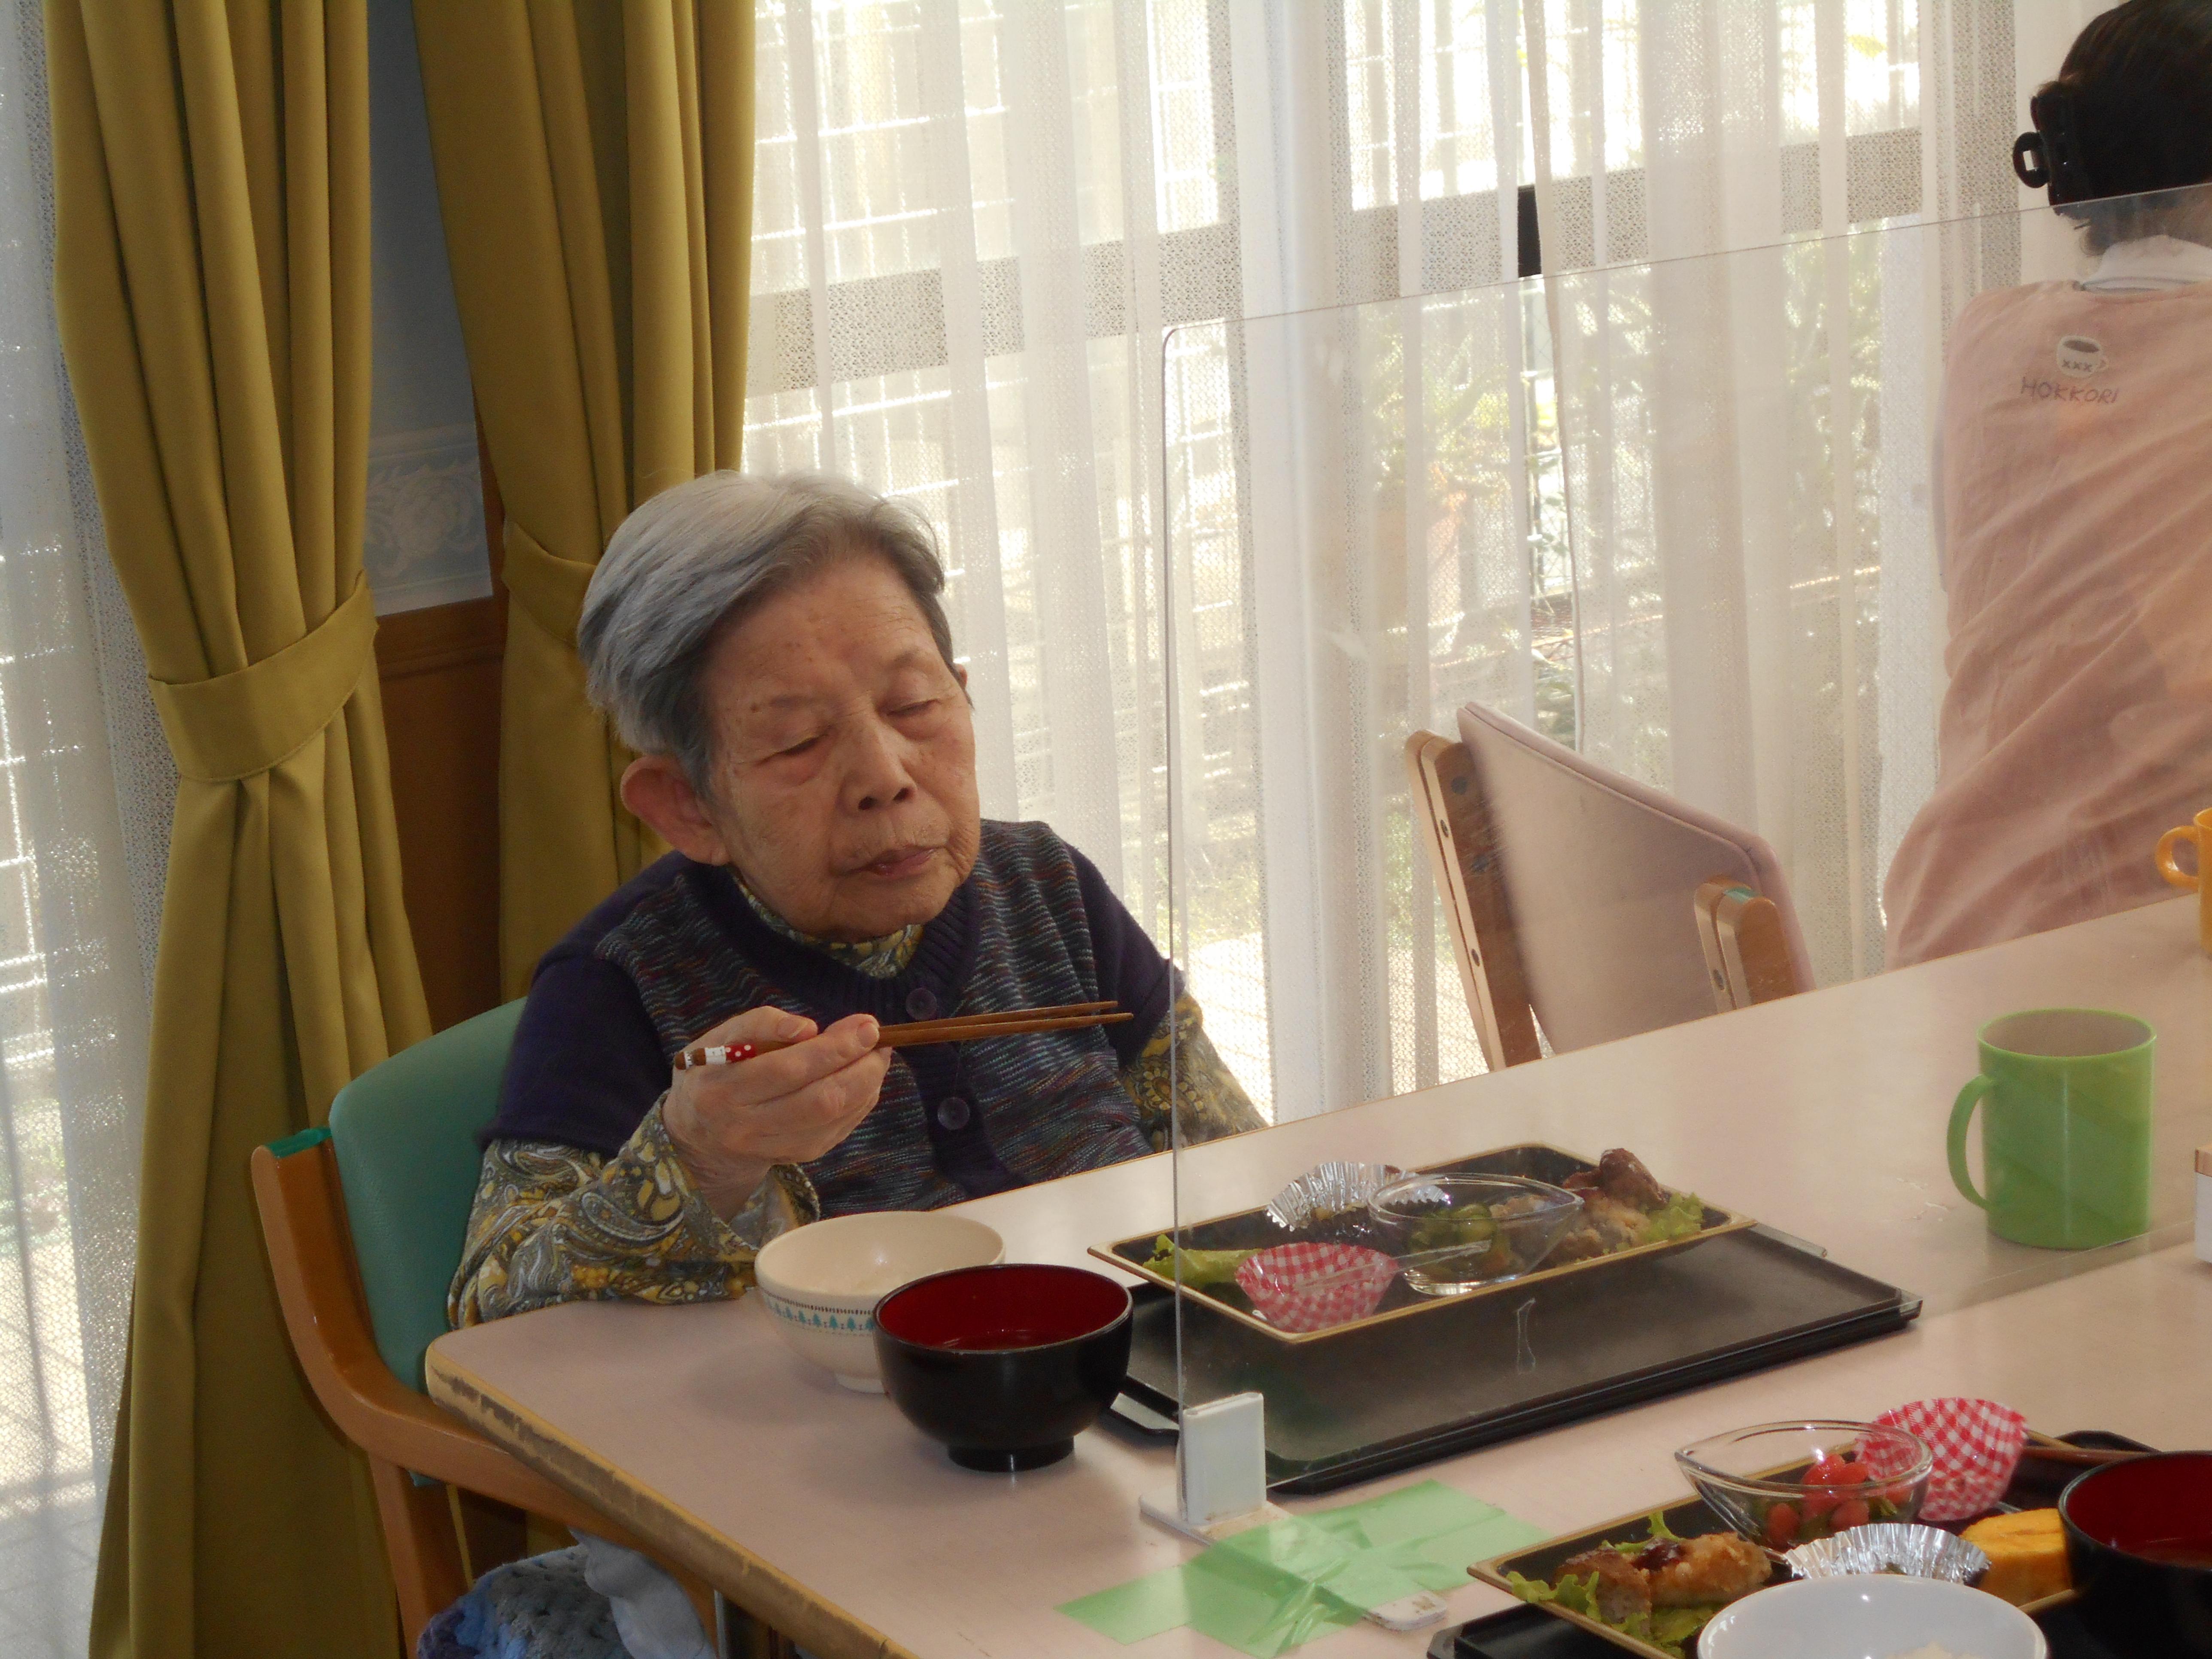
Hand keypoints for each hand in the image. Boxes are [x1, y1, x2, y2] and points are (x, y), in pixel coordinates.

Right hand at [661, 1006, 889, 1217]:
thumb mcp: (720, 1037)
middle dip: (859, 1066)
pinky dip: (861, 1101)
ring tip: (876, 1054)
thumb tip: (808, 1029)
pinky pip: (838, 1130)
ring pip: (833, 1119)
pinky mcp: (796, 1157)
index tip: (864, 1025)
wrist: (699, 1136)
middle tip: (877, 1037)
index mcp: (723, 1090)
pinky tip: (865, 1079)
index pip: (786, 1070)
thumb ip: (759, 1024)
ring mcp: (773, 1148)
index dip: (832, 1048)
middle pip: (818, 1100)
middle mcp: (746, 1127)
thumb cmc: (714, 1073)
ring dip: (867, 1083)